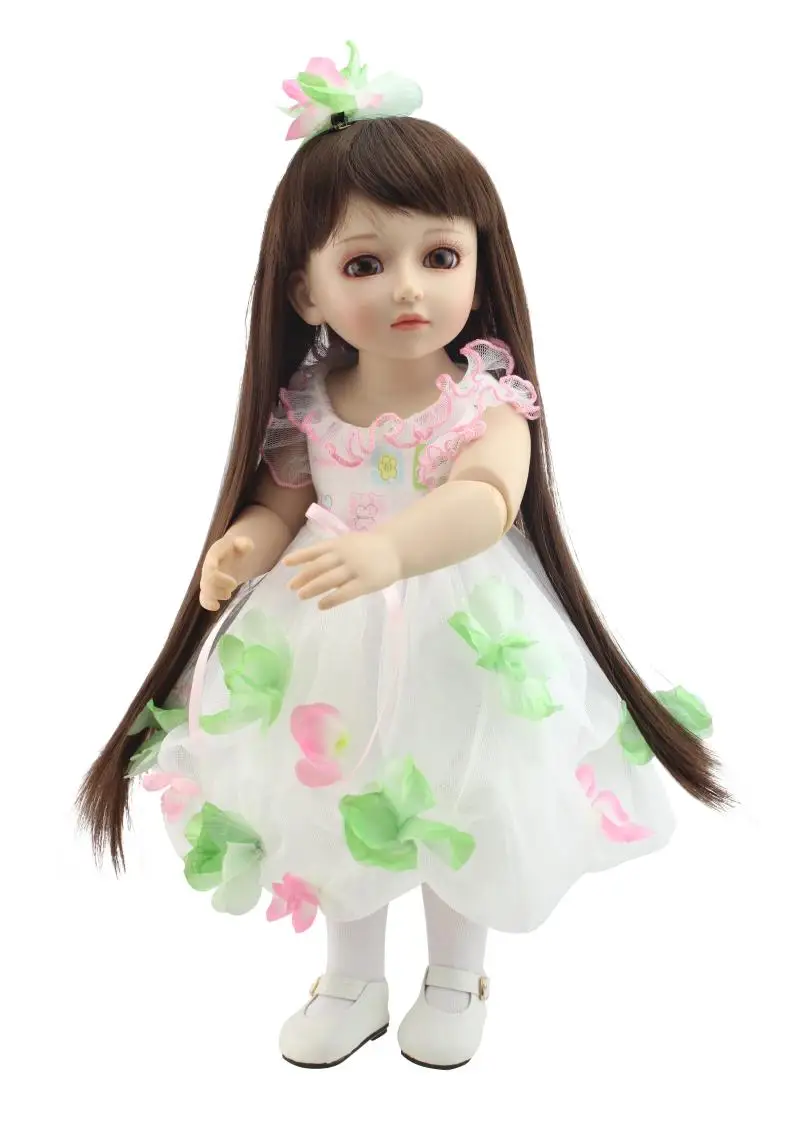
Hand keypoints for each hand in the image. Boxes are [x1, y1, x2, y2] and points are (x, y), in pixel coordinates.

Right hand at [199, 535, 253, 610]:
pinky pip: (204, 597)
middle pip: (206, 583)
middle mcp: (208, 568)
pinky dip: (208, 604)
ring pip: (204, 592)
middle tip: (231, 590)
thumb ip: (244, 542)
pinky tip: (216, 607)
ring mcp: (208, 578)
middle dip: (218, 591)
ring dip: (215, 597)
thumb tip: (246, 545)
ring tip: (228, 594)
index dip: (219, 579)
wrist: (232, 549)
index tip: (234, 583)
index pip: (210, 569)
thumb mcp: (242, 541)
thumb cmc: (236, 547)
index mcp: (213, 556)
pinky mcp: (211, 587)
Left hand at [283, 529, 401, 609]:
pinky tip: (321, 605)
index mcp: (340, 543)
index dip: (300, 556)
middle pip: (319, 567)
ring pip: (329, 579)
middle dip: (303, 576)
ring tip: (301, 596)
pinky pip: (345, 593)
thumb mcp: (350, 542)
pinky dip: (331, 599)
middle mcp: (345, 554)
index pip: (316, 550)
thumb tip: (309, 566)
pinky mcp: (366, 582)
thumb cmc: (371, 547)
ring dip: (313, 588)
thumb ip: (334, 552)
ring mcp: (355, 568)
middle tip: (291, 587)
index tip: (285, 563)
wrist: (397, 549)